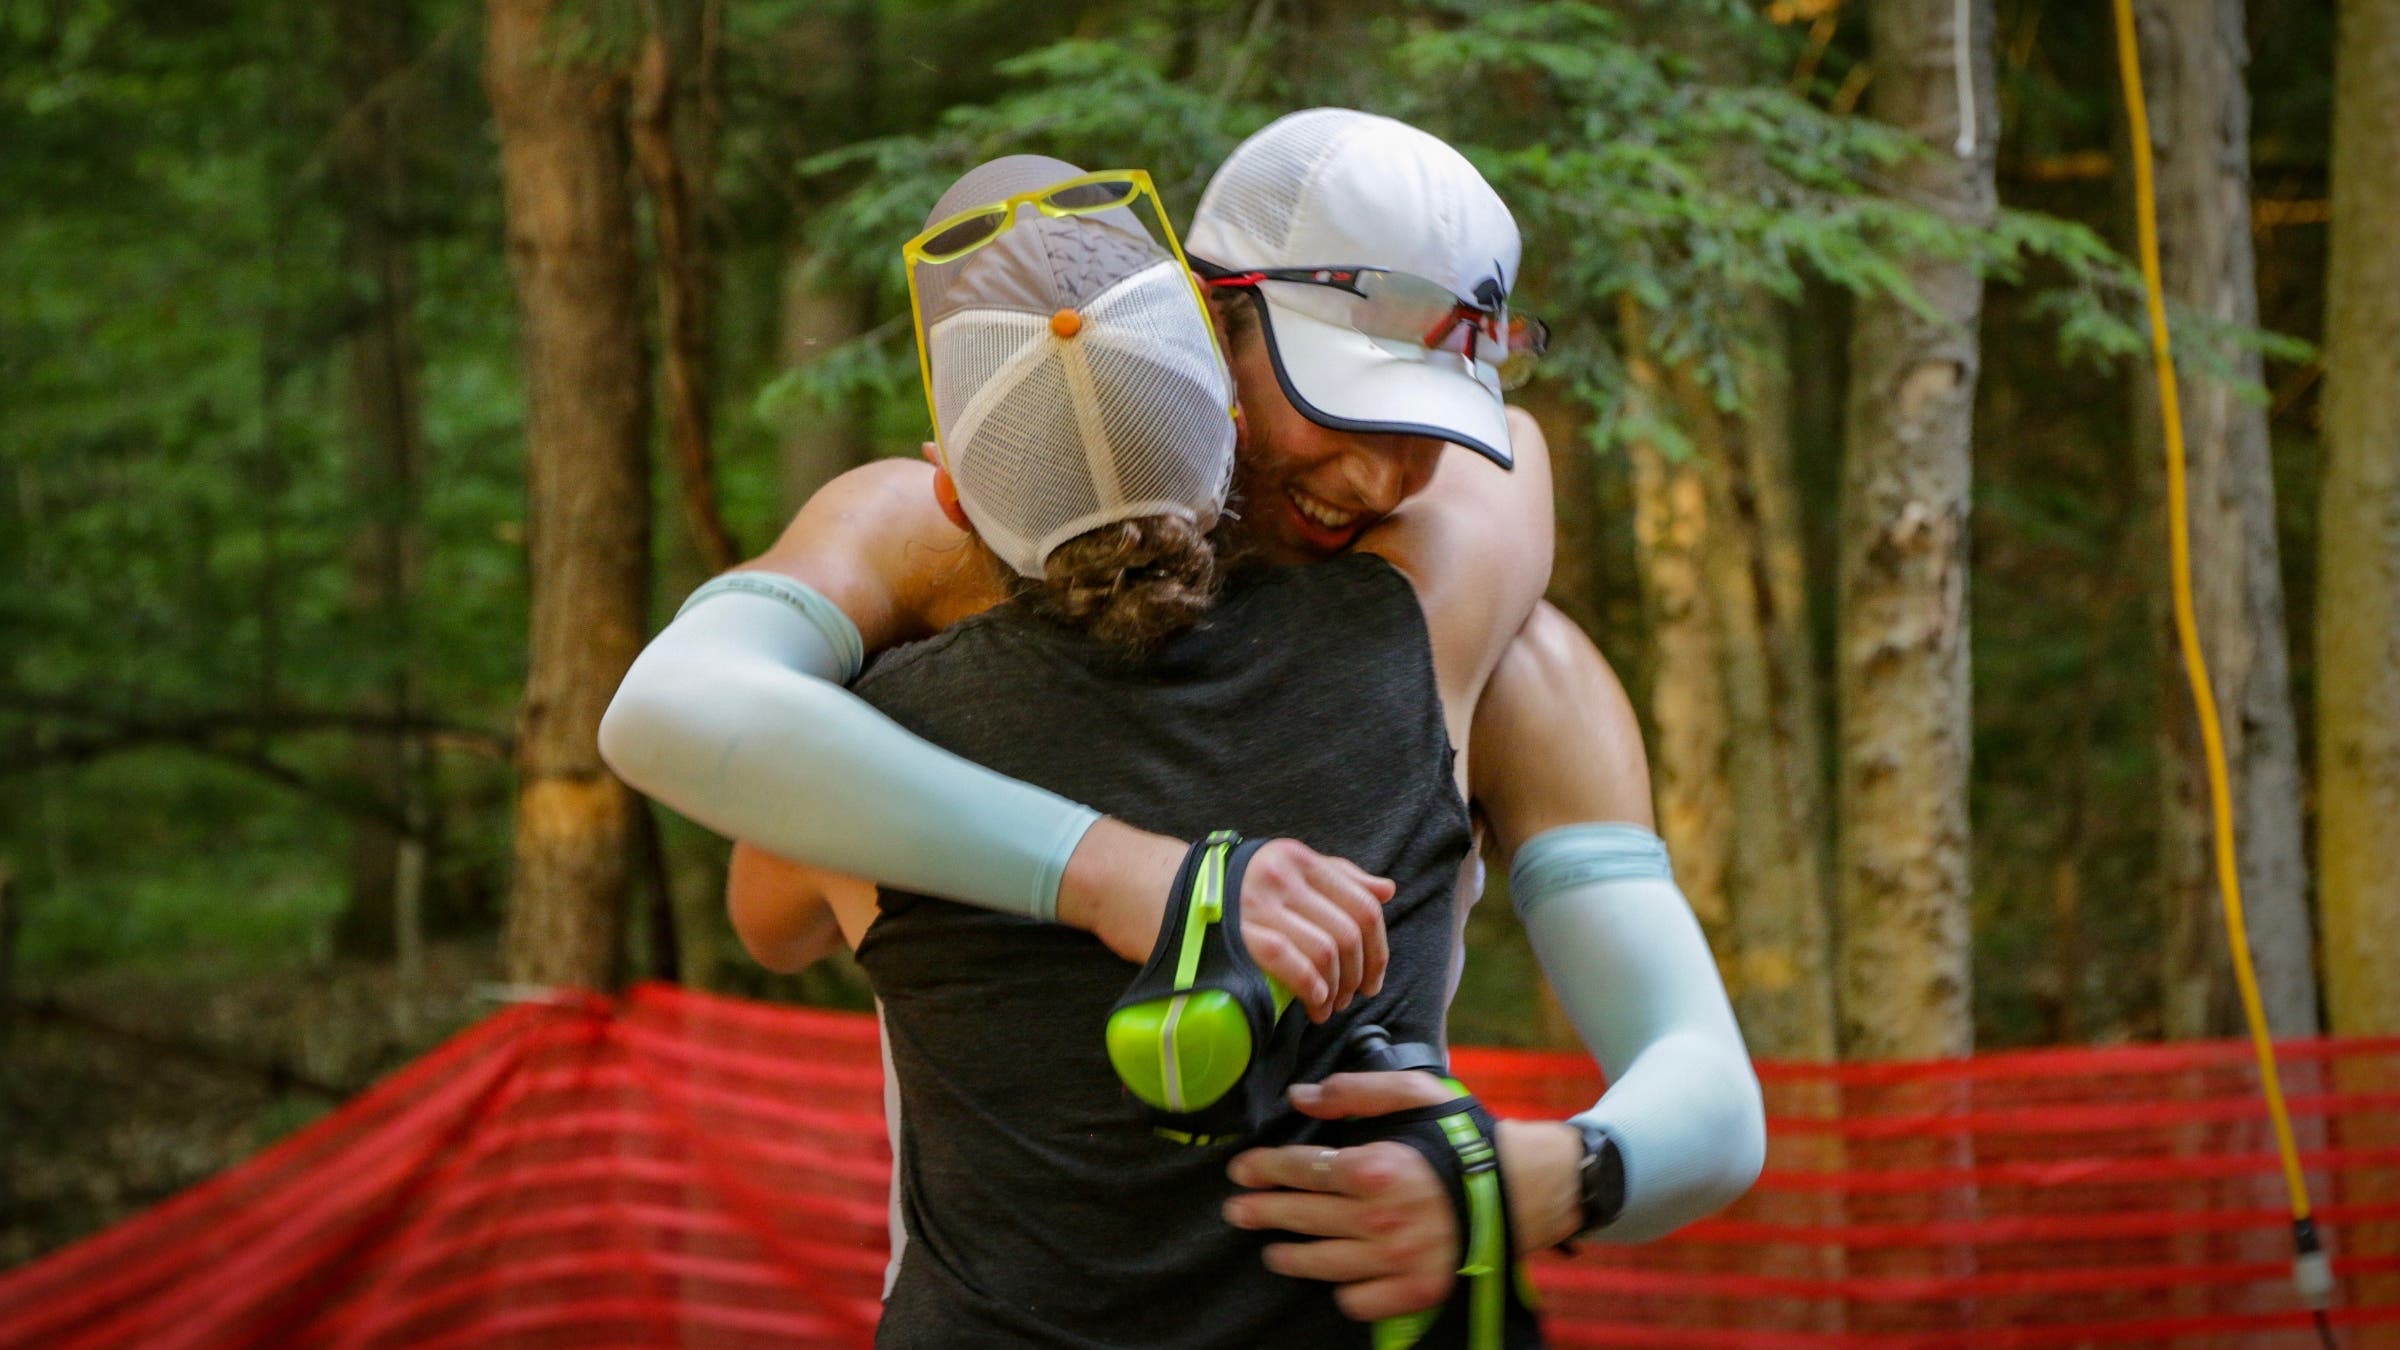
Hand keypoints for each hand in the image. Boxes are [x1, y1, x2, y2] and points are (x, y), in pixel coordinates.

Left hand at [1222, 1071, 1460, 1320]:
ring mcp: (1397, 1259)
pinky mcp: (1415, 1289)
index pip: (1304, 1169)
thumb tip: (1300, 1097)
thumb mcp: (1413, 1093)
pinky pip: (1361, 1299)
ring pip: (1325, 1265)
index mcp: (1377, 1168)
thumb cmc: (1461, 1136)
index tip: (1241, 1170)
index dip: (1266, 1168)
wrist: (1520, 1187)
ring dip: (1292, 1257)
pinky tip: (1336, 1278)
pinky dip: (1345, 1290)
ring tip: (1274, 1253)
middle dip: (1263, 1212)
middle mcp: (1381, 1218)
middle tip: (1236, 1212)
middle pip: (1304, 1217)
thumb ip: (1353, 1091)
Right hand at [1234, 839, 1394, 1020]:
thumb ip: (1339, 876)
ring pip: (1325, 951)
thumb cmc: (1237, 885)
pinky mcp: (1241, 934)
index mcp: (1300, 859)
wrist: (1166, 891)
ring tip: (1328, 1004)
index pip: (1363, 904)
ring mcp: (1260, 906)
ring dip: (1335, 988)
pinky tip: (1312, 1002)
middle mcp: (1283, 877)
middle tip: (1351, 996)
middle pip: (1348, 933)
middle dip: (1358, 974)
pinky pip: (1291, 963)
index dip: (1378, 948)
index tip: (1373, 976)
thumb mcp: (1287, 868)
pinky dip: (1311, 988)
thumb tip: (1387, 890)